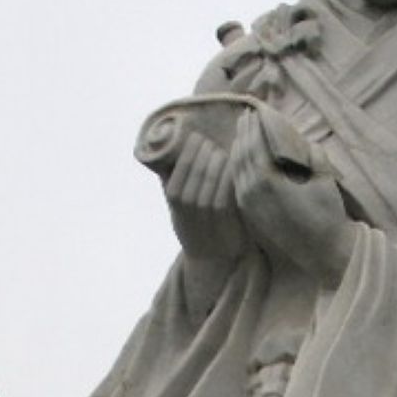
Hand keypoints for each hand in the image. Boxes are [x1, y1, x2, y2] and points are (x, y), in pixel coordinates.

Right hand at [164, 130, 246, 261]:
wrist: (211, 259)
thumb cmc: (194, 226)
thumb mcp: (179, 207)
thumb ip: (172, 184)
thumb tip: (162, 156)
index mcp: (175, 205)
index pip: (178, 176)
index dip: (187, 155)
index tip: (196, 138)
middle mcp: (187, 213)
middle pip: (194, 179)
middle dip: (202, 157)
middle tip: (210, 141)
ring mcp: (206, 219)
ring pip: (209, 187)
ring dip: (216, 166)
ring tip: (221, 150)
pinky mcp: (226, 223)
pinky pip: (226, 198)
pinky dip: (228, 181)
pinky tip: (233, 167)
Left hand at [232, 110, 356, 287]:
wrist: (322, 252)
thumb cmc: (327, 215)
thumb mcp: (324, 179)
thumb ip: (312, 155)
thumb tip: (303, 141)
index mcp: (268, 180)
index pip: (255, 145)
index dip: (255, 126)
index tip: (256, 111)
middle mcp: (252, 191)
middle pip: (242, 154)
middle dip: (243, 134)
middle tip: (245, 117)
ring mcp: (249, 203)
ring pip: (237, 169)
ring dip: (238, 149)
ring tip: (242, 134)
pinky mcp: (251, 213)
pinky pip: (239, 184)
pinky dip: (239, 167)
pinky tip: (243, 161)